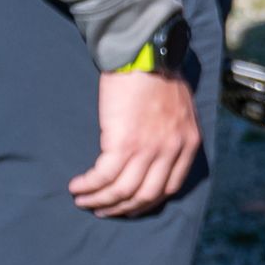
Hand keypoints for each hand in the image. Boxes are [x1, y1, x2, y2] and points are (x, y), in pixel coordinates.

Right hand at [72, 49, 203, 216]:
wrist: (145, 54)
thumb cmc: (158, 76)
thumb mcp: (181, 110)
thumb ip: (172, 135)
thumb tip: (154, 155)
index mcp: (188, 144)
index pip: (170, 187)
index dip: (146, 201)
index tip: (129, 205)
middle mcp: (172, 151)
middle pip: (146, 195)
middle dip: (121, 208)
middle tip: (102, 209)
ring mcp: (149, 149)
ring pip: (122, 191)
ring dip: (100, 201)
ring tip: (83, 200)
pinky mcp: (124, 143)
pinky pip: (103, 176)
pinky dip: (89, 186)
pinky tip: (77, 186)